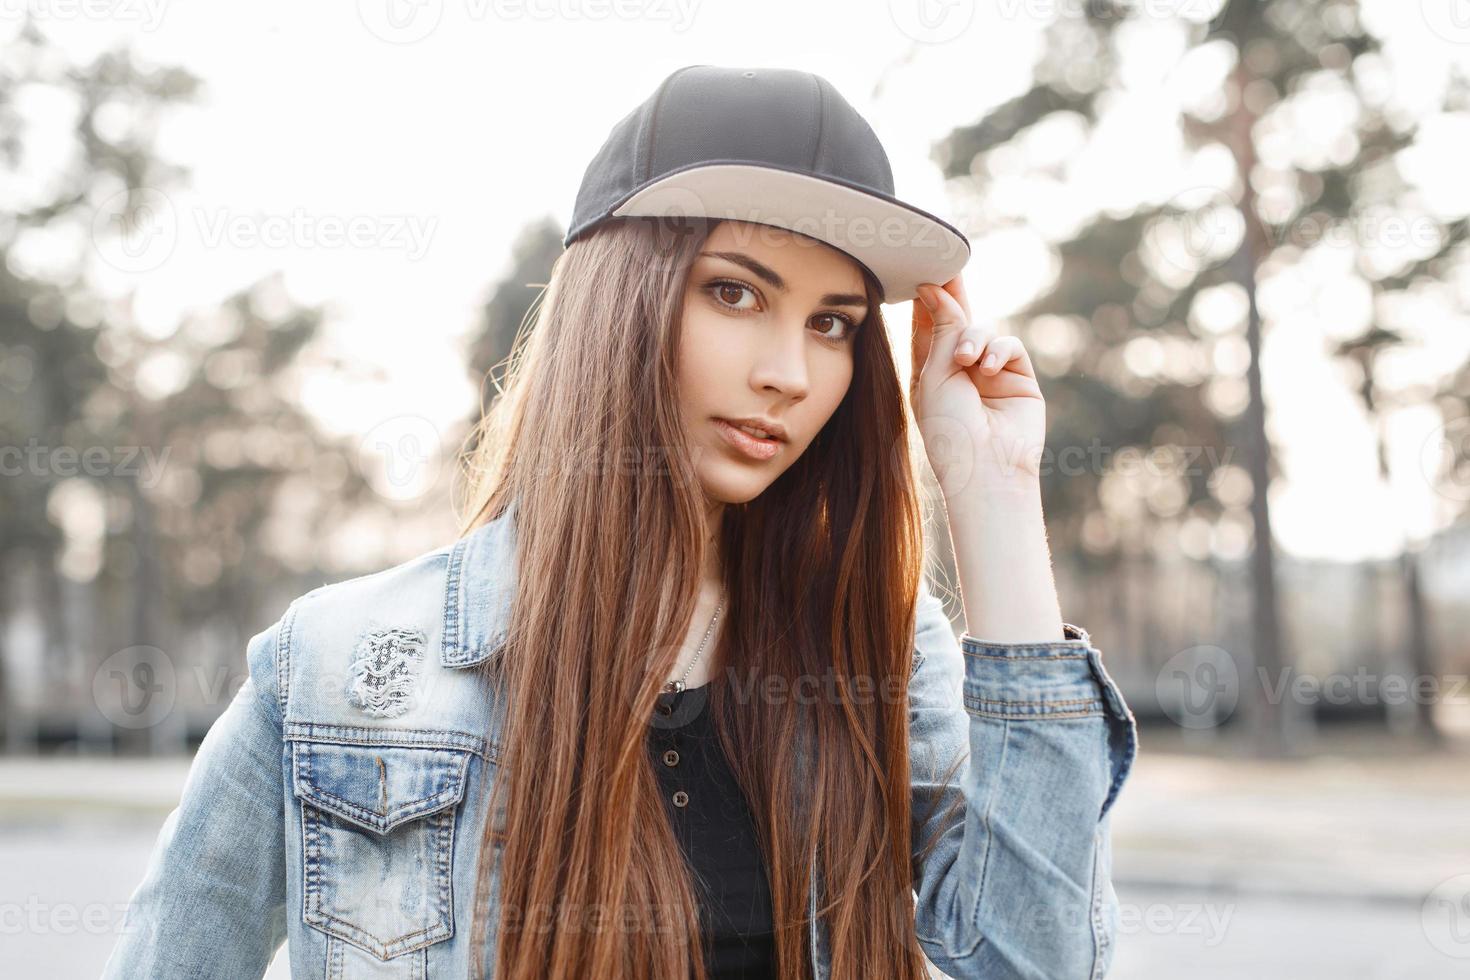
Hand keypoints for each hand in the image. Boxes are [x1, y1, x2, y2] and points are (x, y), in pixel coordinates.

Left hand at [909, 277, 1045, 495]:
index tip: (920, 273)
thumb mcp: (936, 373)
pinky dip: (999, 350)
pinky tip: (988, 368)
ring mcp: (990, 374)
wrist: (986, 469)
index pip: (927, 328)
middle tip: (947, 267)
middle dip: (952, 297)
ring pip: (984, 331)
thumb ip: (941, 328)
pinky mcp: (1019, 379)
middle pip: (956, 322)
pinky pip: (1010, 346)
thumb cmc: (950, 429)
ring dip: (974, 337)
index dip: (926, 301)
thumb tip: (934, 287)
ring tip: (965, 359)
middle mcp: (959, 371)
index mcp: (929, 373)